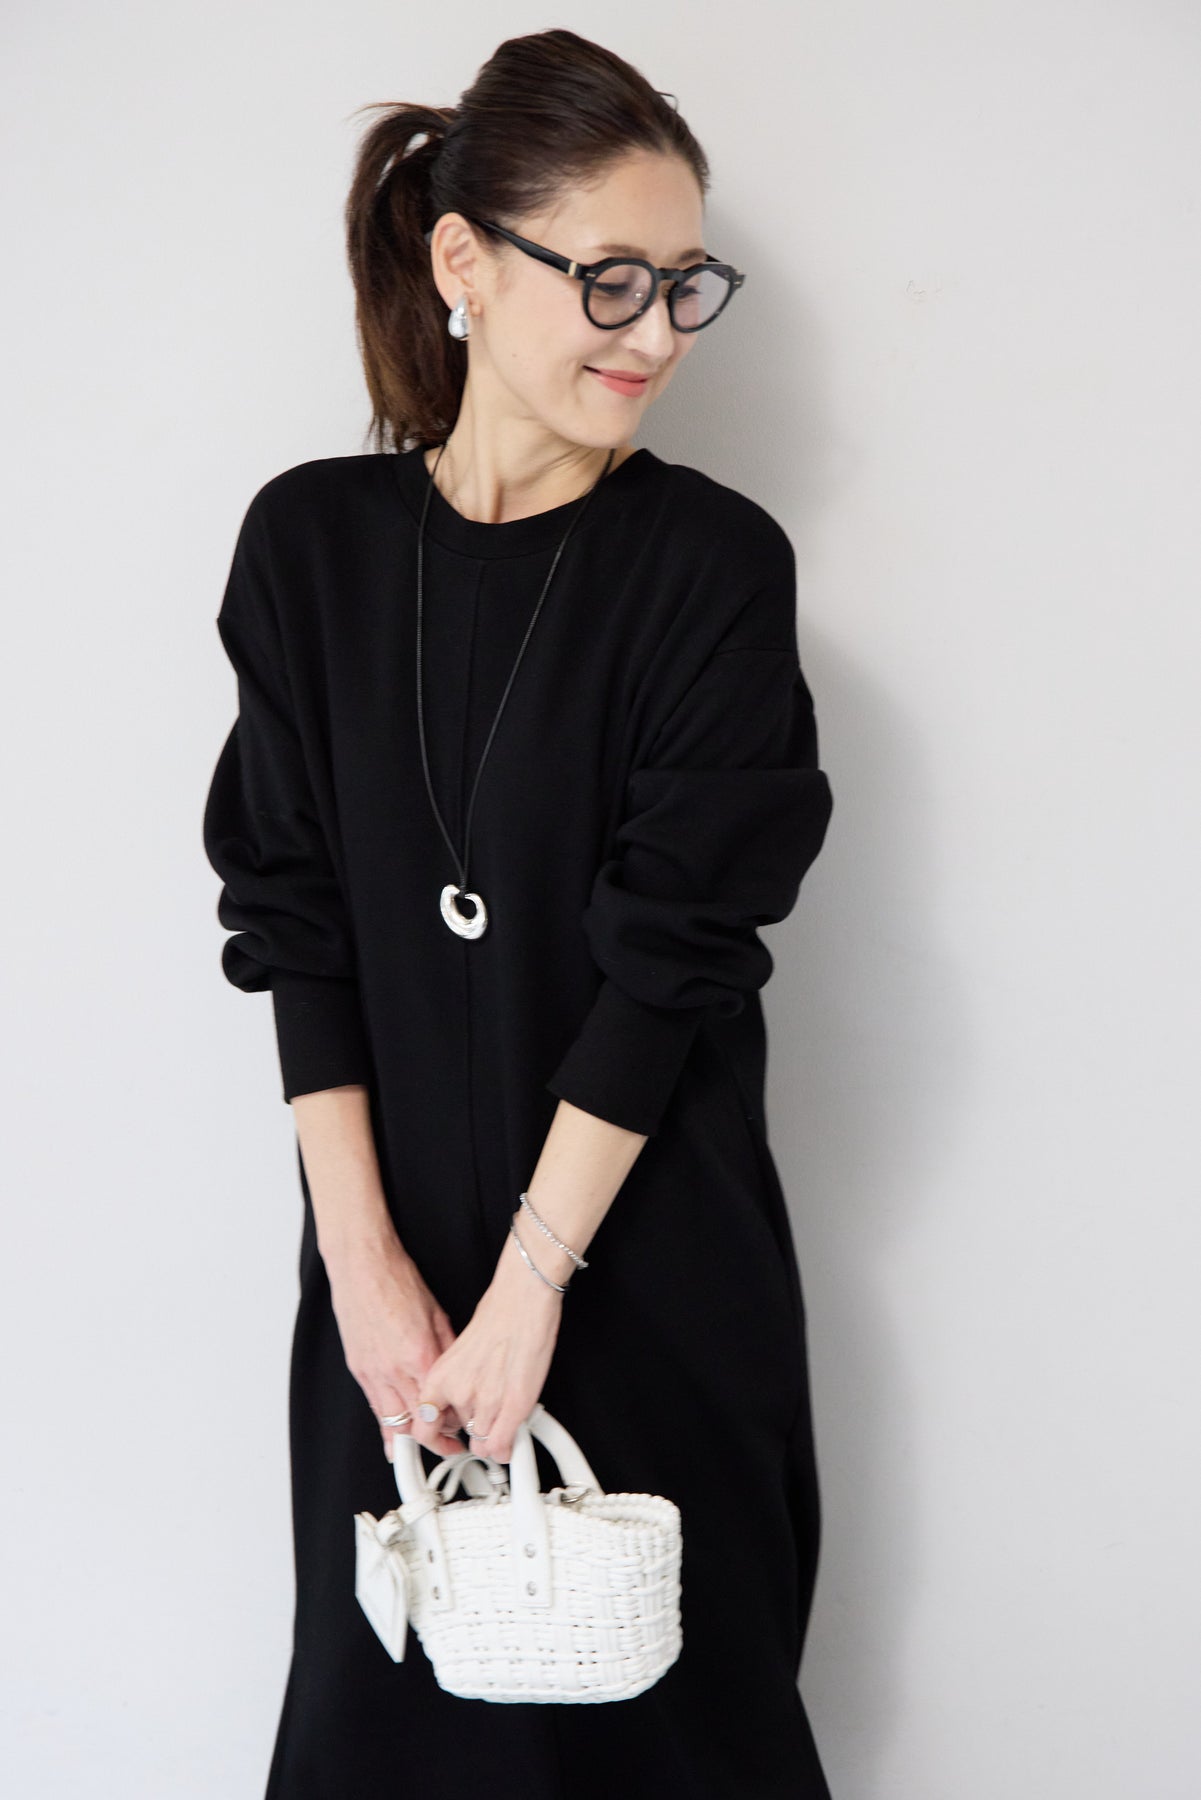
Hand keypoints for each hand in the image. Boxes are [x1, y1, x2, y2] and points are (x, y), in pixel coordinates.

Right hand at [323, 1227, 467, 1461]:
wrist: (363, 1266)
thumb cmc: (398, 1281)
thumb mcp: (438, 1315)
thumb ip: (447, 1349)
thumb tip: (459, 1372)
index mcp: (420, 1355)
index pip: (442, 1405)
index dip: (456, 1422)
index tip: (465, 1426)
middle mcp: (395, 1369)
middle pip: (418, 1422)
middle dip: (437, 1439)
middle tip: (451, 1446)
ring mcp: (374, 1371)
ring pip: (393, 1422)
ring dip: (410, 1440)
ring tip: (426, 1448)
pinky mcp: (359, 1369)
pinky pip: (374, 1408)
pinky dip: (386, 1427)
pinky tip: (393, 1439)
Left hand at [408, 1230, 564, 1463]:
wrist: (521, 1299)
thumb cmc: (496, 1316)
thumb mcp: (459, 1351)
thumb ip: (454, 1381)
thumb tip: (456, 1403)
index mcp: (439, 1378)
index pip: (423, 1428)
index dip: (436, 1439)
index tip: (444, 1441)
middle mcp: (458, 1393)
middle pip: (461, 1435)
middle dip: (473, 1430)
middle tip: (486, 1415)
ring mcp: (486, 1402)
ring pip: (484, 1443)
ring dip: (493, 1436)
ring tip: (503, 1414)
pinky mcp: (513, 1406)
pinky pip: (502, 1446)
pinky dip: (506, 1447)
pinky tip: (510, 1439)